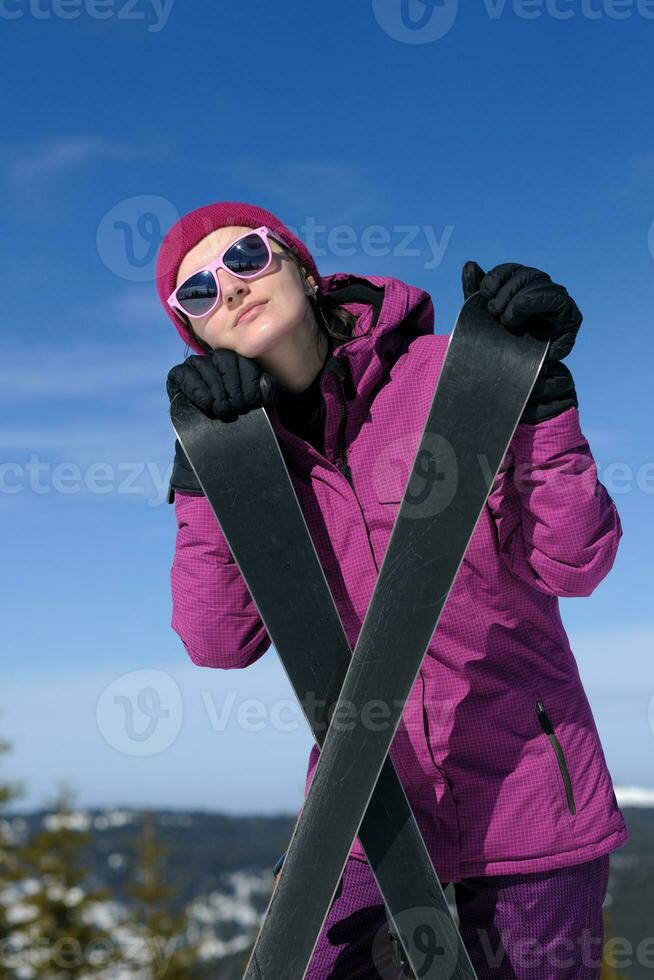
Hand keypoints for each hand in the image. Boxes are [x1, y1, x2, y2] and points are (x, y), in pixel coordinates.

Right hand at [166, 348, 281, 421]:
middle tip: (235, 409)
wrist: (211, 436)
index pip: (245, 362)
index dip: (250, 383)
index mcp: (238, 361)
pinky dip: (199, 391)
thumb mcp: (255, 406)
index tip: (251, 403)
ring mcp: (196, 364)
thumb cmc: (235, 415)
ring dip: (217, 392)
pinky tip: (207, 405)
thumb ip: (266, 393)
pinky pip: (188, 375)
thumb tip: (265, 382)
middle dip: (233, 389)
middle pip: (226, 361)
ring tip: (221, 410)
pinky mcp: (178, 373)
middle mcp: (216, 357)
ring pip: (207, 366)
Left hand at [461, 261, 581, 361]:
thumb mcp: (483, 318)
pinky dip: (536, 302)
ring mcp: (557, 302)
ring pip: (540, 283)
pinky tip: (521, 312)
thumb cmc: (501, 345)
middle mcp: (542, 291)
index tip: (484, 292)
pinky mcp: (570, 316)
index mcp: (522, 289)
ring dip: (519, 298)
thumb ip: (475, 292)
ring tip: (507, 320)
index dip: (498, 276)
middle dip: (506, 290)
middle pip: (527, 274)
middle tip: (494, 312)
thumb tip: (470, 265)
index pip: (512, 270)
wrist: (516, 377)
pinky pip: (557, 300)